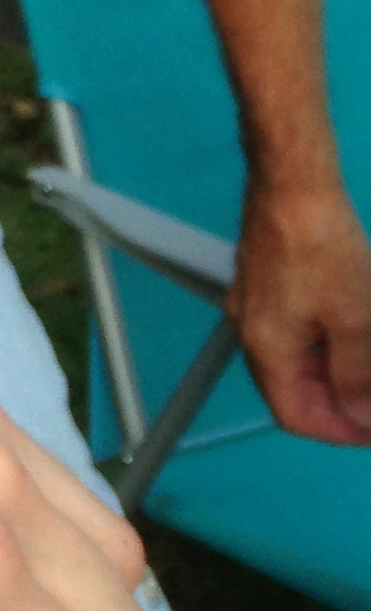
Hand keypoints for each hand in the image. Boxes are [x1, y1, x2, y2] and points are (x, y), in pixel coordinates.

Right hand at [231, 174, 370, 442]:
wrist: (293, 180)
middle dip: (338, 401)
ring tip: (369, 359)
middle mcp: (251, 329)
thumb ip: (358, 377)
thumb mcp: (354, 320)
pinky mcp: (264, 278)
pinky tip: (354, 324)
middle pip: (291, 389)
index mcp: (266, 347)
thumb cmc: (321, 247)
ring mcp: (254, 301)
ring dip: (334, 369)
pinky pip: (294, 328)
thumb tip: (360, 416)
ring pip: (294, 358)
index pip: (294, 415)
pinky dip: (325, 339)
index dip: (340, 430)